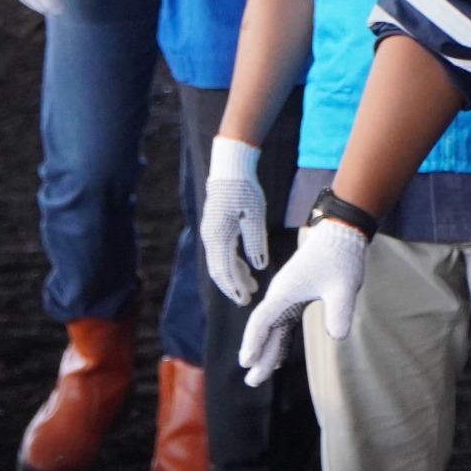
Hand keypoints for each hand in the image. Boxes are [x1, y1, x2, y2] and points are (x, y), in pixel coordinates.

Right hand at [201, 136, 269, 304]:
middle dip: (232, 286)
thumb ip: (256, 241)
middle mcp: (211, 237)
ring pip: (220, 262)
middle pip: (220, 270)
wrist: (230, 169)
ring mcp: (211, 233)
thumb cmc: (244, 189)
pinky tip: (246, 269)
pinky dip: (233, 264)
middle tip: (246, 300)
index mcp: (219, 237)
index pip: (225, 270)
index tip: (244, 300)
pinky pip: (222, 253)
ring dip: (234, 276)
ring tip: (251, 287)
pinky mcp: (215, 228)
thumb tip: (259, 266)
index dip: (234, 287)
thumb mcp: (254, 215)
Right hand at [237, 221, 365, 386]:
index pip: (262, 321)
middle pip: (264, 329)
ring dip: (268, 350)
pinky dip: (280, 340)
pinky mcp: (297, 295)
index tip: (247, 362)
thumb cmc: (341, 258)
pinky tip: (279, 357)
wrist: (341, 235)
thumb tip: (337, 336)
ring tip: (260, 374)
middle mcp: (281, 294)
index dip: (254, 342)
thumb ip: (340, 312)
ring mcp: (288, 294)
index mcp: (285, 292)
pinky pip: (283, 323)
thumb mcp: (344, 288)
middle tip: (251, 381)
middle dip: (258, 355)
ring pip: (273, 328)